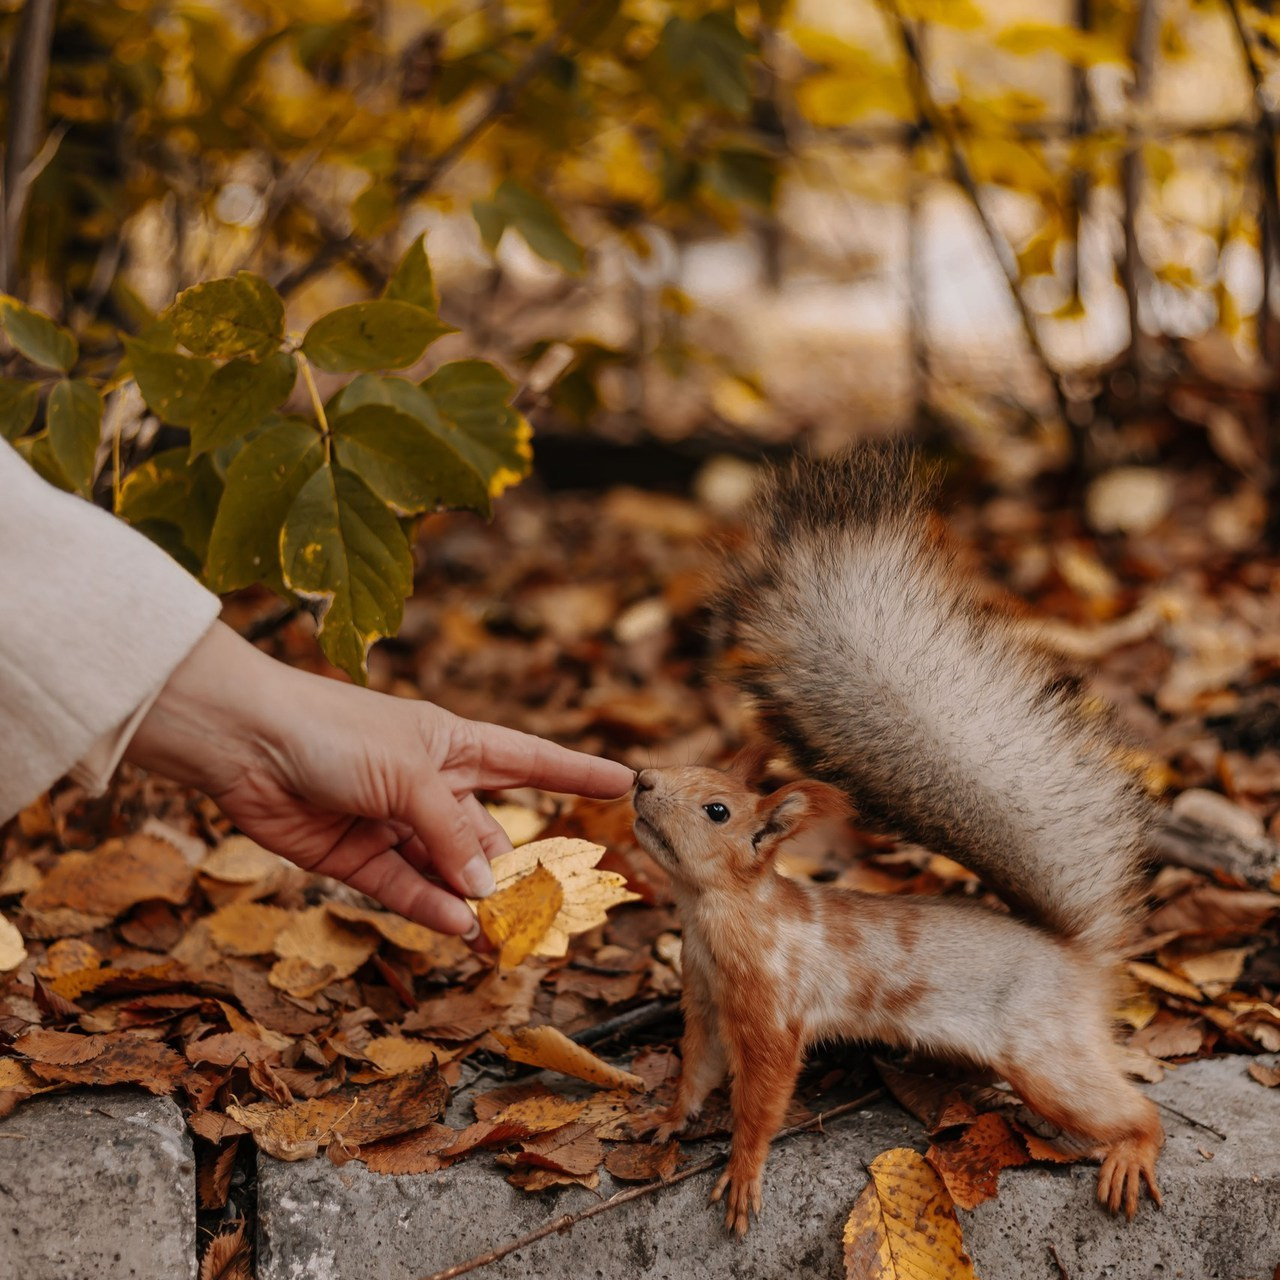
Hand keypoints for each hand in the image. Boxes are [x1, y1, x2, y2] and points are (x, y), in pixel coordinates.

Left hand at [125, 622, 634, 935]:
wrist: (246, 742)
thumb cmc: (334, 731)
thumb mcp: (409, 772)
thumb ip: (450, 835)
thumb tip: (486, 891)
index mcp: (453, 745)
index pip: (530, 759)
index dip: (577, 773)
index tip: (626, 784)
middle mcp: (430, 786)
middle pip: (490, 834)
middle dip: (521, 871)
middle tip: (552, 912)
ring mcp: (396, 824)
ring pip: (451, 872)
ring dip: (476, 903)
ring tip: (507, 939)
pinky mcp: (359, 858)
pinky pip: (408, 890)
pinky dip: (434, 910)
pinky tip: (460, 929)